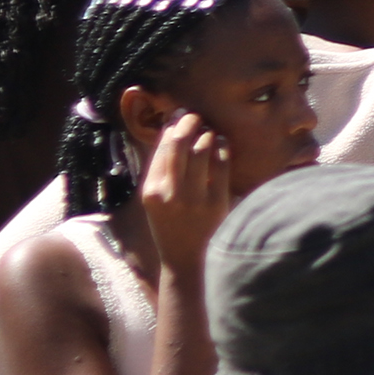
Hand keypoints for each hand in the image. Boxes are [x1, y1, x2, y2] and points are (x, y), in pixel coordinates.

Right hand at [134, 111, 232, 278]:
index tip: (180, 115)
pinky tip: (222, 144)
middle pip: (180, 143)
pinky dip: (222, 148)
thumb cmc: (171, 224)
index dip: (172, 126)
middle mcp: (170, 194)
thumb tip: (171, 131)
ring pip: (202, 150)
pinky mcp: (217, 202)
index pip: (161, 148)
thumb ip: (161, 170)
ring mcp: (194, 198)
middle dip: (190, 123)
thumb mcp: (156, 199)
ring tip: (210, 131)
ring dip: (207, 134)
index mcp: (151, 192)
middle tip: (196, 116)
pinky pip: (222, 164)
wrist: (186, 259)